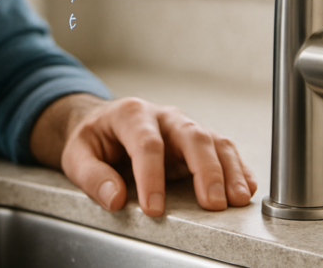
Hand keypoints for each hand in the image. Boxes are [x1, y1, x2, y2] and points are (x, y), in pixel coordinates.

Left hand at [31, 95, 256, 215]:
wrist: (102, 122)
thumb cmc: (93, 138)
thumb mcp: (77, 154)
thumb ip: (92, 176)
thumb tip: (114, 198)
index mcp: (130, 114)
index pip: (147, 143)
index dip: (152, 177)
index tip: (154, 208)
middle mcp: (163, 117)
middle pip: (191, 135)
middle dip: (205, 169)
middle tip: (212, 203)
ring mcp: (183, 127)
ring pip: (213, 140)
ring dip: (229, 170)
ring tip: (236, 199)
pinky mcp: (197, 141)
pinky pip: (223, 149)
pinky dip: (237, 168)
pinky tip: (245, 187)